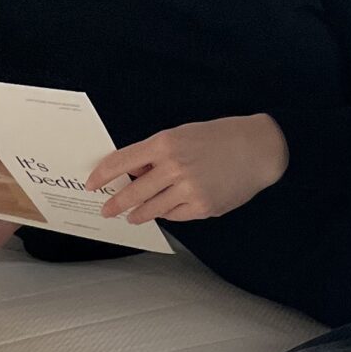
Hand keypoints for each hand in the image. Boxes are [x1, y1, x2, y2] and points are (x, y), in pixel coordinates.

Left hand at [88, 114, 288, 225]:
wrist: (257, 149)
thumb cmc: (220, 138)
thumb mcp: (183, 135)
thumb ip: (157, 154)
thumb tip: (134, 173)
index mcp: (165, 144)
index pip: (122, 161)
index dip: (103, 175)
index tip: (92, 184)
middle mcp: (174, 167)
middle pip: (133, 192)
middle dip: (115, 203)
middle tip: (106, 210)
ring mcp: (188, 190)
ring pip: (152, 209)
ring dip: (137, 214)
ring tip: (131, 217)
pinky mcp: (202, 207)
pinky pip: (175, 215)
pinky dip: (167, 214)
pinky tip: (163, 212)